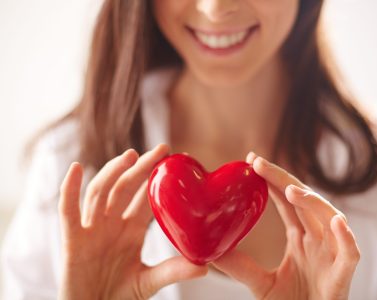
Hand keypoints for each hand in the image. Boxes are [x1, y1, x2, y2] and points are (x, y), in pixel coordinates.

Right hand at [58, 144, 206, 299]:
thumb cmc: (120, 297)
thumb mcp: (150, 281)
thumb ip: (173, 270)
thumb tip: (205, 265)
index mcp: (131, 230)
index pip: (145, 197)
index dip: (157, 179)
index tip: (175, 160)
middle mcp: (112, 224)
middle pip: (125, 188)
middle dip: (141, 167)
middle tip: (161, 149)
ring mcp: (91, 229)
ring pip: (101, 192)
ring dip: (113, 172)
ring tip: (131, 156)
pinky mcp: (72, 240)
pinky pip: (68, 211)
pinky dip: (69, 190)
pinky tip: (74, 169)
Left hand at [212, 153, 359, 299]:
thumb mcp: (261, 283)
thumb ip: (240, 266)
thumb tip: (209, 248)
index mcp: (300, 239)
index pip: (286, 202)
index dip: (272, 181)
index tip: (251, 162)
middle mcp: (318, 241)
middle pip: (304, 202)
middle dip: (283, 180)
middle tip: (259, 163)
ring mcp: (332, 256)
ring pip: (329, 219)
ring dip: (313, 202)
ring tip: (290, 190)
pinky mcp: (342, 277)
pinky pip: (350, 254)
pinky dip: (346, 238)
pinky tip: (336, 224)